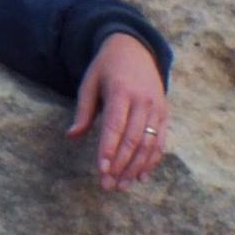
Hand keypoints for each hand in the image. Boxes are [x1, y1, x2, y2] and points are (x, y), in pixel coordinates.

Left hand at [66, 32, 167, 190]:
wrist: (134, 49)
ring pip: (148, 144)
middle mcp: (143, 100)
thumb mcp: (90, 83)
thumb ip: (83, 111)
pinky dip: (151, 161)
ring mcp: (156, 107)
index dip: (108, 149)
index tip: (101, 170)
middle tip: (107, 185)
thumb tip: (71, 136)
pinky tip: (140, 176)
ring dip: (135, 168)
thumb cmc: (106, 68)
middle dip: (120, 165)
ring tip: (121, 186)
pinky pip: (160, 141)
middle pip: (133, 139)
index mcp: (122, 91)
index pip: (115, 126)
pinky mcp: (164, 113)